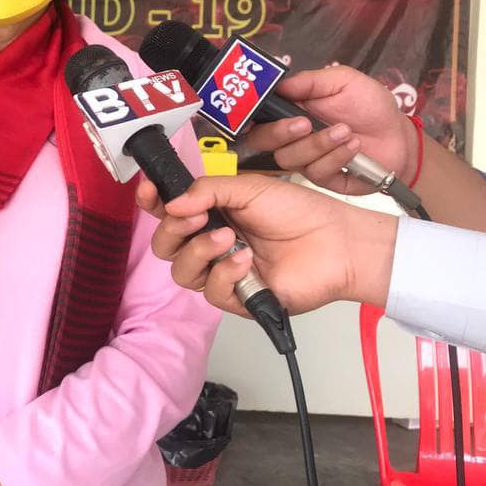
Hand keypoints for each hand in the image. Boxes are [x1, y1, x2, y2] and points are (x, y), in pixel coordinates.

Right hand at [138, 174, 397, 316]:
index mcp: (210, 214)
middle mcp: (211, 244)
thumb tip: (171, 204)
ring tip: (227, 238)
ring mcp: (223, 273)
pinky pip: (212, 293)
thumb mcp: (248, 187)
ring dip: (198, 252)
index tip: (150, 192)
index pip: (168, 213)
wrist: (335, 241)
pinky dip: (224, 273)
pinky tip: (246, 260)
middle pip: (165, 247)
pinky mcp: (239, 299)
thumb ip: (207, 191)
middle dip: (172, 231)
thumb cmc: (298, 211)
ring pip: (182, 272)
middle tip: (193, 217)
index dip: (153, 204)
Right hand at [244, 65, 414, 194]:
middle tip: (305, 123)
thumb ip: (310, 81)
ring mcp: (305, 159)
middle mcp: (291, 137)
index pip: (258, 116)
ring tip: (345, 131)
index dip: (250, 116)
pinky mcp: (323, 178)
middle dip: (280, 133)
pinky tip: (353, 147)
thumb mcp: (343, 81)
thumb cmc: (371, 107)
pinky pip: (316, 172)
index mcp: (290, 111)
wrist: (399, 137)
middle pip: (262, 141)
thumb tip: (279, 83)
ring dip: (318, 144)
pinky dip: (336, 157)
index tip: (257, 113)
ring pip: (289, 158)